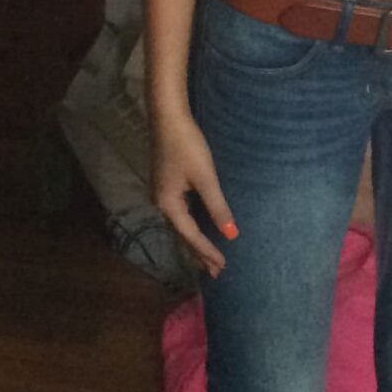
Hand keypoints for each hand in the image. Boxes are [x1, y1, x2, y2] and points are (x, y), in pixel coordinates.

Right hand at [151, 107, 236, 277]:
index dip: (207, 252)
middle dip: (198, 254)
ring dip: (194, 242)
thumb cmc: (188, 146)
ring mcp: (160, 194)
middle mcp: (160, 203)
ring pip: (180, 226)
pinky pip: (178, 215)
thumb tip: (231, 235)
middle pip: (182, 235)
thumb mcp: (205, 178)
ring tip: (208, 259)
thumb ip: (217, 207)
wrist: (168, 118)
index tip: (222, 267)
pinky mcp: (164, 184)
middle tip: (215, 273)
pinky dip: (190, 227)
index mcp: (168, 204)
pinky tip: (197, 230)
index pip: (190, 236)